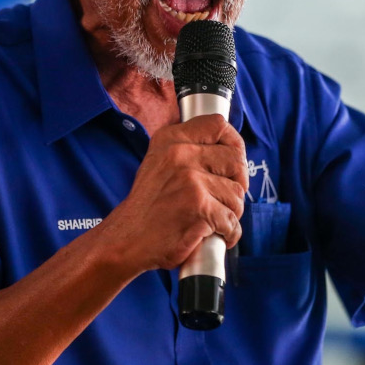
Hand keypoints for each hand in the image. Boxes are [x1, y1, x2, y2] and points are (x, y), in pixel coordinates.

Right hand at [100, 114, 247, 272]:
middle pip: (235, 160)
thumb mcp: (160, 162)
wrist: (126, 240)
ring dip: (230, 212)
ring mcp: (191, 181)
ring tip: (210, 220)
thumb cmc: (148, 206)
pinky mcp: (200, 209)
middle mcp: (181, 155)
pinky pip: (232, 222)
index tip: (233, 162)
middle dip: (238, 183)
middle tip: (225, 198)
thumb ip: (190, 149)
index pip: (218, 125)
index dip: (234, 143)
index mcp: (171, 139)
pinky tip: (212, 235)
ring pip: (237, 194)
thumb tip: (231, 149)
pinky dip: (227, 234)